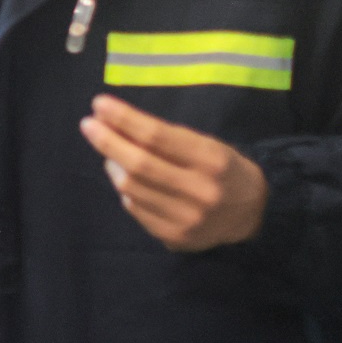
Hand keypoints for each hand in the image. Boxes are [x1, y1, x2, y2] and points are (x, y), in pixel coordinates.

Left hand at [79, 94, 266, 251]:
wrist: (253, 214)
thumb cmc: (223, 168)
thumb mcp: (206, 144)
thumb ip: (166, 137)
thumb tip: (115, 124)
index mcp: (211, 160)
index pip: (157, 136)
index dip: (123, 119)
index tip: (99, 104)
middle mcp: (199, 192)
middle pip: (139, 165)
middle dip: (108, 141)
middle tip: (88, 124)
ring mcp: (186, 219)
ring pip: (132, 189)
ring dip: (112, 165)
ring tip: (109, 152)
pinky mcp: (174, 238)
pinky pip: (136, 209)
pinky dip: (125, 190)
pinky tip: (125, 178)